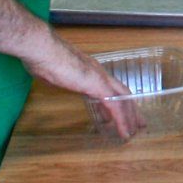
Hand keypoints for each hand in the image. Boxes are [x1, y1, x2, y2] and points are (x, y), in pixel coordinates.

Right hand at [24, 34, 141, 138]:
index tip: (121, 111)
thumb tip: (58, 81)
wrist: (43, 51)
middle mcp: (100, 73)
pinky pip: (115, 107)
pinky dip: (122, 120)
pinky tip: (124, 131)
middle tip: (138, 124)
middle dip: (131, 109)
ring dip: (129, 117)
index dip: (118, 100)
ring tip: (134, 131)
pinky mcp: (99, 86)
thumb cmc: (44, 60)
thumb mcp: (56, 74)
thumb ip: (62, 79)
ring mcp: (101, 79)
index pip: (110, 87)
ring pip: (122, 100)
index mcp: (91, 70)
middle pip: (122, 93)